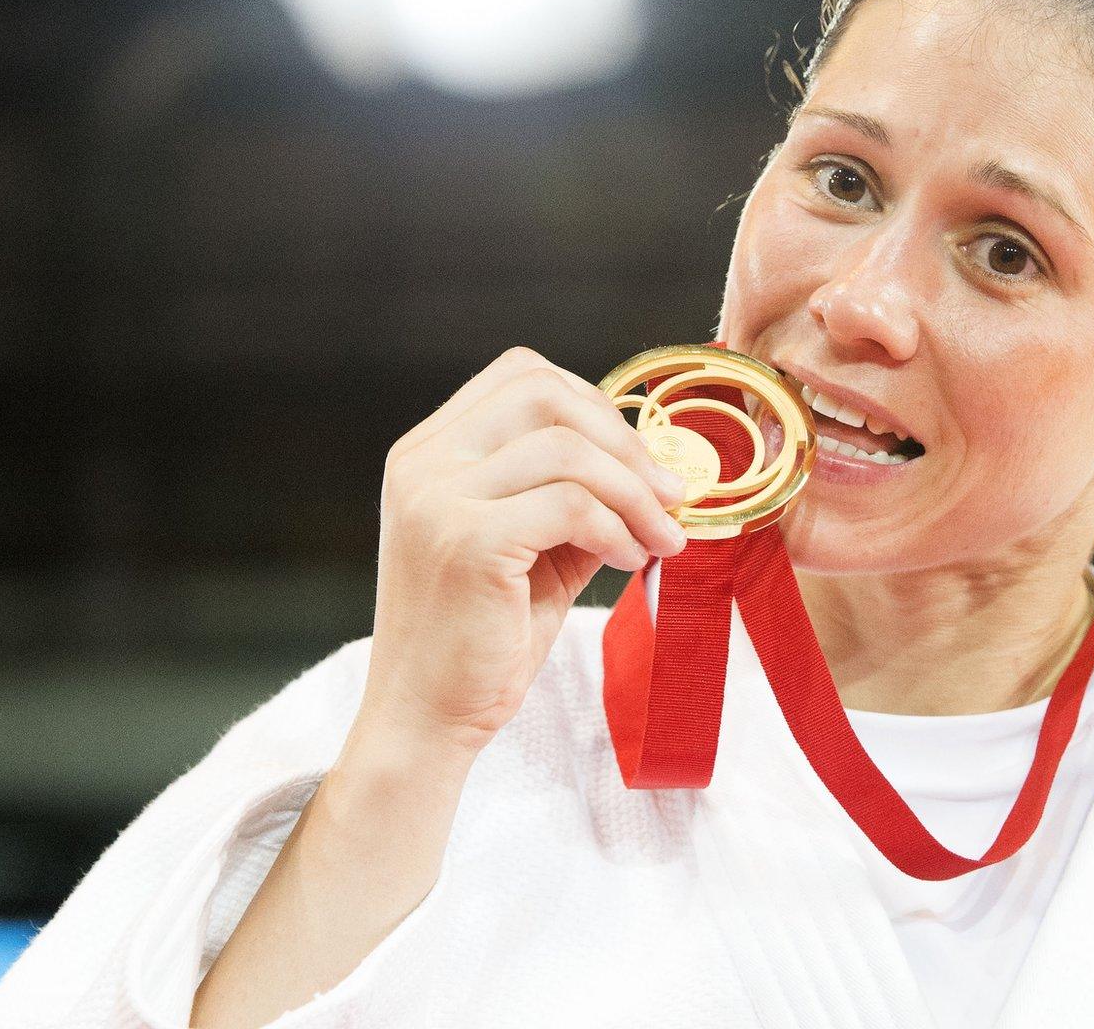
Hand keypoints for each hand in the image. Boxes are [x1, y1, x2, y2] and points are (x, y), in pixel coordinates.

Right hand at [360, 346, 688, 755]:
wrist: (427, 718)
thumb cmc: (483, 636)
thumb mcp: (535, 545)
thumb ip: (579, 494)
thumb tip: (659, 463)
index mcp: (429, 451)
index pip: (522, 375)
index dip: (595, 404)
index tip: (640, 458)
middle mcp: (422, 463)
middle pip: (546, 394)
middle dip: (624, 440)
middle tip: (671, 494)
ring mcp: (435, 498)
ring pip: (568, 450)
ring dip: (634, 494)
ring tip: (659, 539)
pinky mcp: (464, 542)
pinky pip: (570, 505)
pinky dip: (618, 528)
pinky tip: (629, 560)